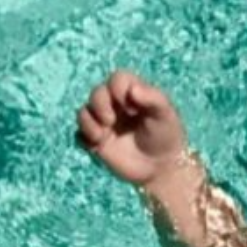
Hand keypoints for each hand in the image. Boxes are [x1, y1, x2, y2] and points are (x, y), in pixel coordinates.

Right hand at [75, 70, 188, 185]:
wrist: (161, 167)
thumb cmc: (167, 136)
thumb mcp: (166, 115)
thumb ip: (153, 98)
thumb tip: (132, 88)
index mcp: (133, 94)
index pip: (117, 79)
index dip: (118, 89)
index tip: (132, 108)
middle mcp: (116, 105)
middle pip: (97, 92)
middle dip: (100, 103)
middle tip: (111, 120)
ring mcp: (105, 123)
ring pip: (84, 111)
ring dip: (89, 121)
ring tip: (103, 134)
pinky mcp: (97, 141)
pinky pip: (79, 134)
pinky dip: (85, 137)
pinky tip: (98, 145)